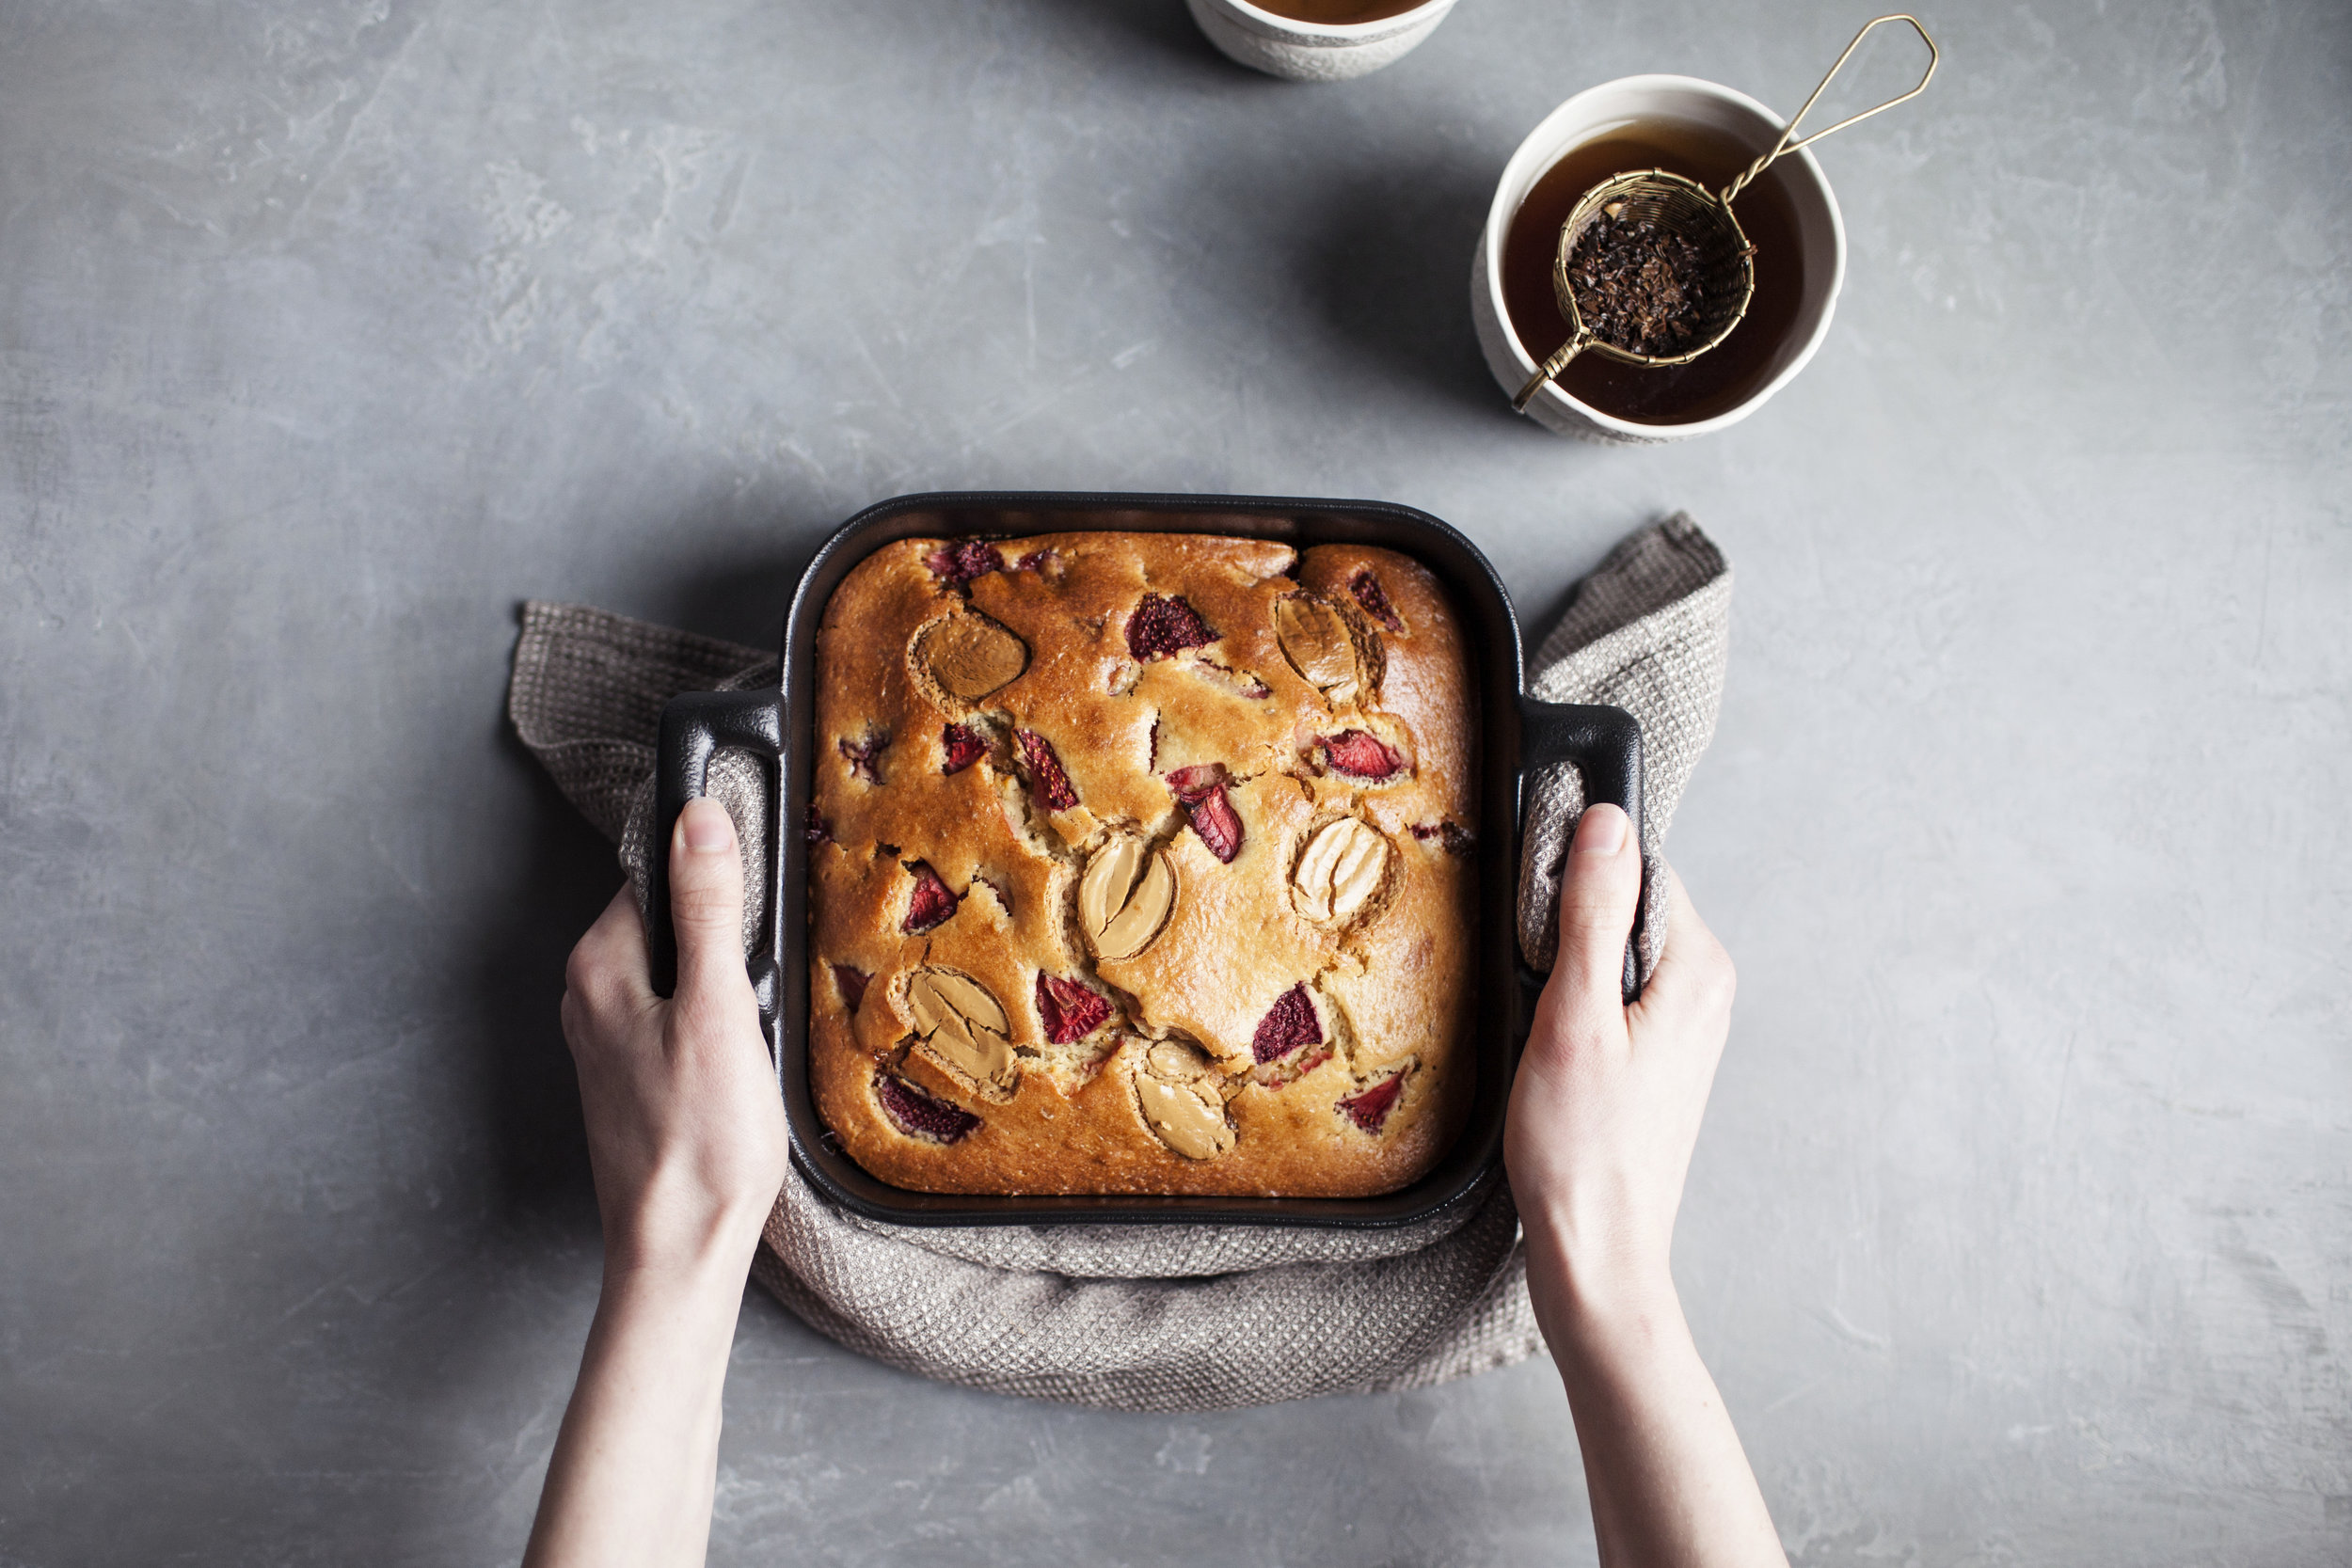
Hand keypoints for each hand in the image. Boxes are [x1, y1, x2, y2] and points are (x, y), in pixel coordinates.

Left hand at [559, 796, 788, 1276]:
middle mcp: (589, 998)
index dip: (716, 887)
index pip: (659, 877)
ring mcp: (609, 1042)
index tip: (754, 918)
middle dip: (727, 947)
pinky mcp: (635, 1078)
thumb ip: (708, 908)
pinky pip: (683, 1021)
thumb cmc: (700, 1140)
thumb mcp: (719, 1008)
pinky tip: (741, 1071)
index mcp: (598, 967)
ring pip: (682, 976)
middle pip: (672, 925)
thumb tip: (696, 820)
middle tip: (757, 996)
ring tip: (752, 1041)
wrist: (682, 1246)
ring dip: (728, 994)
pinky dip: (720, 1032)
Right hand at [1506, 802, 1736, 1299]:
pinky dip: (1573, 1004)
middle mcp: (1705, 990)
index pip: (1638, 866)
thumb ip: (1593, 915)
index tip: (1537, 925)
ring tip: (1544, 1028)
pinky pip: (1612, 991)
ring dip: (1566, 969)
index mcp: (1698, 969)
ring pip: (1614, 949)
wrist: (1597, 1248)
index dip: (1576, 879)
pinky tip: (1552, 1049)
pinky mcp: (1658, 1053)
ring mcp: (1685, 1024)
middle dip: (1568, 927)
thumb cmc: (1583, 1149)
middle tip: (1536, 987)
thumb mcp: (1573, 1018)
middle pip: (1626, 904)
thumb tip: (1608, 824)